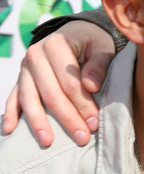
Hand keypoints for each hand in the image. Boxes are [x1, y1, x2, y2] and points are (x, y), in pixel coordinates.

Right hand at [2, 21, 115, 145]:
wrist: (77, 32)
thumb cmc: (93, 41)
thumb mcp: (103, 47)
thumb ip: (99, 65)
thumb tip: (90, 86)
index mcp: (56, 45)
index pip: (69, 82)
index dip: (82, 104)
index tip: (94, 123)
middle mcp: (35, 54)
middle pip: (50, 93)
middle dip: (66, 118)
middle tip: (81, 138)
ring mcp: (25, 67)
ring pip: (29, 98)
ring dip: (38, 121)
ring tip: (47, 141)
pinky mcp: (21, 77)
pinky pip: (13, 96)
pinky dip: (11, 113)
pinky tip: (10, 130)